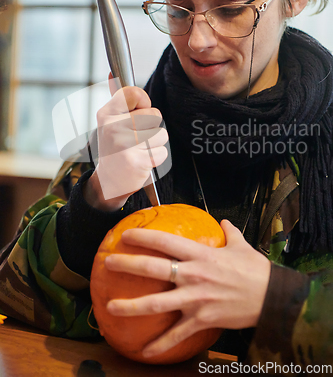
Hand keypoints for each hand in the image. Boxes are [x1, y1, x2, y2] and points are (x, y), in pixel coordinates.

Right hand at [84, 81, 167, 210]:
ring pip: (161, 134)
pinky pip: (162, 152)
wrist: (108, 181)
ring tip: (139, 150)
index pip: (135, 93)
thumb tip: (113, 74)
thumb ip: (117, 100)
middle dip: (151, 127)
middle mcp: (113, 127)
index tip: (138, 112)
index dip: (144, 102)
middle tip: (136, 138)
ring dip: (154, 144)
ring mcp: (124, 145)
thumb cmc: (114, 147)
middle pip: (155, 115)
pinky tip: (141, 161)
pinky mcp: (136, 161)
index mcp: (107, 113)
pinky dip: (155, 159)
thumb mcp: (110, 122)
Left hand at [105, 220, 270, 357]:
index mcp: (200, 254)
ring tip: (110, 306)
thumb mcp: (241, 246)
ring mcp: (195, 299)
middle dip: (128, 264)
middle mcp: (193, 275)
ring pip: (156, 303)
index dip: (144, 236)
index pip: (166, 242)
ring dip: (131, 306)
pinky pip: (176, 335)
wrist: (271, 297)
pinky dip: (160, 345)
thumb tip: (223, 222)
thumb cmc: (255, 270)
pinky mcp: (201, 319)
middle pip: (153, 269)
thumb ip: (229, 232)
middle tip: (108, 262)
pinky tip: (145, 352)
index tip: (126, 234)